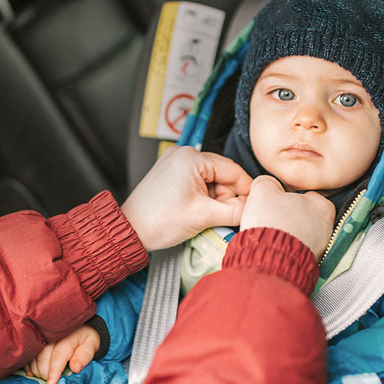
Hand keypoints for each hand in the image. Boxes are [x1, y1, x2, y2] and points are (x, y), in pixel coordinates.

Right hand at [24, 324, 99, 383]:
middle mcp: (51, 335)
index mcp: (67, 337)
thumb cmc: (85, 338)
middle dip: (45, 373)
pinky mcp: (34, 340)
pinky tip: (33, 373)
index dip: (54, 371)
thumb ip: (84, 356)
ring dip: (36, 370)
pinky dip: (29, 365)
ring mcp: (41, 337)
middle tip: (50, 381)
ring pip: (33, 356)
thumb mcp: (91, 345)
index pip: (58, 355)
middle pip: (43, 357)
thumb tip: (75, 368)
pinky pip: (27, 354)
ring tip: (43, 377)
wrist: (78, 326)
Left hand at [121, 146, 252, 249]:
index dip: (246, 191)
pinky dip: (203, 197)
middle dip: (225, 197)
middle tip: (218, 217)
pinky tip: (195, 210)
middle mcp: (184, 153)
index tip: (252, 206)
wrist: (129, 230)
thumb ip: (235, 211)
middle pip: (222, 175)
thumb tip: (254, 207)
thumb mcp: (203, 216)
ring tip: (202, 216)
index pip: (233, 170)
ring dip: (214, 199)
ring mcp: (176, 162)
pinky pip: (198, 181)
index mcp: (192, 158)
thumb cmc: (158, 221)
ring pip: (211, 180)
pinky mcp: (171, 172)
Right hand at [239, 176, 335, 257]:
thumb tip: (266, 184)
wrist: (270, 259)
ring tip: (270, 234)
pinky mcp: (309, 264)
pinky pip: (296, 250)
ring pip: (301, 234)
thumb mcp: (263, 190)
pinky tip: (272, 247)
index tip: (276, 202)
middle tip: (271, 218)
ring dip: (288, 234)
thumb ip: (267, 182)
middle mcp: (327, 227)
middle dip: (289, 217)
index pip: (306, 195)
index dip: (287, 197)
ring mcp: (320, 248)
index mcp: (322, 205)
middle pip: (304, 216)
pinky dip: (286, 249)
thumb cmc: (271, 222)